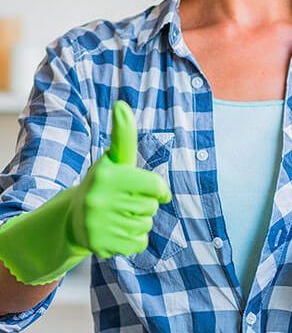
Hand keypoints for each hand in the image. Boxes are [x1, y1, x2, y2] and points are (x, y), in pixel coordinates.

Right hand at [68, 101, 171, 258]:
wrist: (75, 218)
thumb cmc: (105, 182)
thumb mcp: (116, 158)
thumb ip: (124, 134)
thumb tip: (121, 104)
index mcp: (107, 174)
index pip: (156, 185)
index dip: (158, 188)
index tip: (151, 188)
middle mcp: (99, 199)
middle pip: (152, 207)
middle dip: (145, 204)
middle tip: (125, 201)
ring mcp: (98, 224)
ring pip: (146, 225)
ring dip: (139, 221)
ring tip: (119, 215)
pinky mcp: (100, 246)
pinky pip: (139, 244)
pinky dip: (134, 239)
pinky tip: (117, 231)